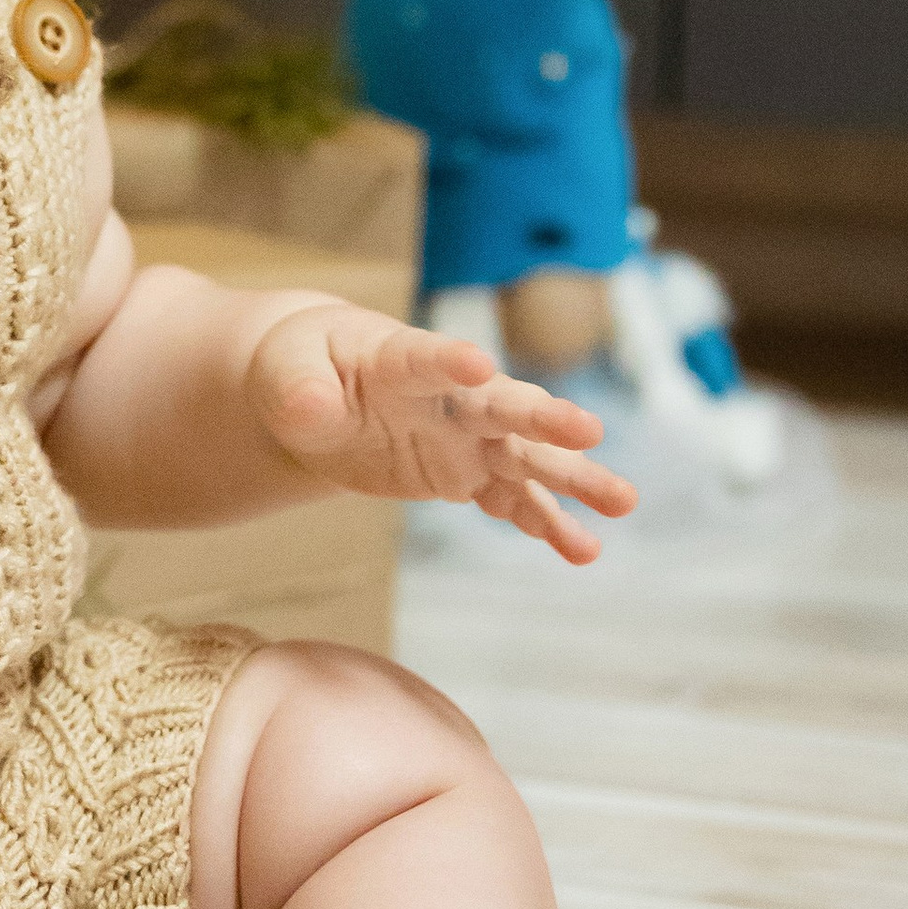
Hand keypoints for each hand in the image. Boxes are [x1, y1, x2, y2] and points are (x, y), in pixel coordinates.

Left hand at [245, 302, 635, 565]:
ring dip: (572, 478)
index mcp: (402, 358)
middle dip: (542, 418)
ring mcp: (467, 436)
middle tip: (588, 431)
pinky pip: (512, 501)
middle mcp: (451, 395)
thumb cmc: (302, 367)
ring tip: (622, 501)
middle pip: (502, 405)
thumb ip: (298, 391)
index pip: (429, 357)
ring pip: (526, 457)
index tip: (478, 364)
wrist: (320, 389)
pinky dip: (546, 524)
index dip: (451, 360)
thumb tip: (307, 408)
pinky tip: (583, 551)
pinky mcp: (468, 474)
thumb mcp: (285, 374)